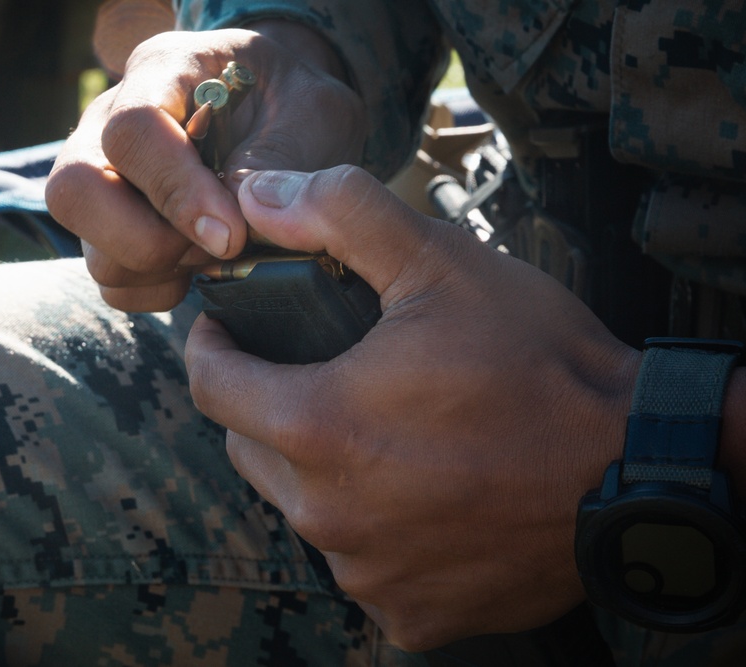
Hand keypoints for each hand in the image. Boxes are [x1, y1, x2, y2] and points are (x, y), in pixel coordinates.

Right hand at [44, 23, 364, 311]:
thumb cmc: (296, 105)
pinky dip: (162, 290)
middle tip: (220, 245)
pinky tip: (201, 263)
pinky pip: (114, 285)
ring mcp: (101, 181)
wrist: (287, 114)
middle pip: (76, 193)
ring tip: (222, 249)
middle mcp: (108, 122)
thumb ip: (276, 161)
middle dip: (150, 242)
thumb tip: (231, 223)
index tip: (231, 233)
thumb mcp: (311, 111)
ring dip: (165, 270)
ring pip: (94, 252)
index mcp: (162, 71)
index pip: (132, 132)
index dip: (176, 192)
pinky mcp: (109, 230)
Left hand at [184, 166, 640, 649]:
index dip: (212, 349)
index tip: (227, 332)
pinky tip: (421, 498)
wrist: (638, 471)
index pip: (211, 386)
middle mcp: (329, 514)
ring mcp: (368, 574)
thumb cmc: (540, 364)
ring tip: (381, 435)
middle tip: (316, 374)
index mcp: (319, 426)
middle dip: (266, 406)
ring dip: (321, 472)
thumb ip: (340, 214)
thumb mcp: (443, 262)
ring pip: (303, 509)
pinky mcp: (410, 614)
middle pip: (250, 449)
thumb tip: (258, 194)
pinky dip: (374, 531)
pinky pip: (361, 565)